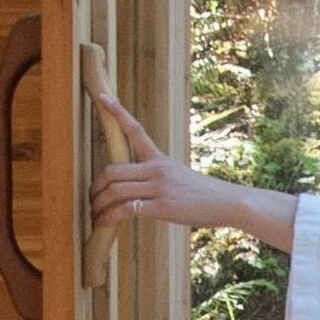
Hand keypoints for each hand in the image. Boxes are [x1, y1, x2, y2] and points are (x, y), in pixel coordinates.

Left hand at [87, 91, 239, 230]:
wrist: (228, 202)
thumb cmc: (204, 194)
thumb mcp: (179, 177)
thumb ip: (156, 179)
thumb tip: (133, 190)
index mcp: (160, 159)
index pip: (135, 131)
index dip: (117, 113)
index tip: (102, 96)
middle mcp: (157, 169)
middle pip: (112, 169)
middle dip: (96, 186)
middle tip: (91, 199)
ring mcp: (159, 187)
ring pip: (115, 190)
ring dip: (98, 204)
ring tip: (94, 214)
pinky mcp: (161, 206)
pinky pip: (125, 209)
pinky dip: (108, 217)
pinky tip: (103, 223)